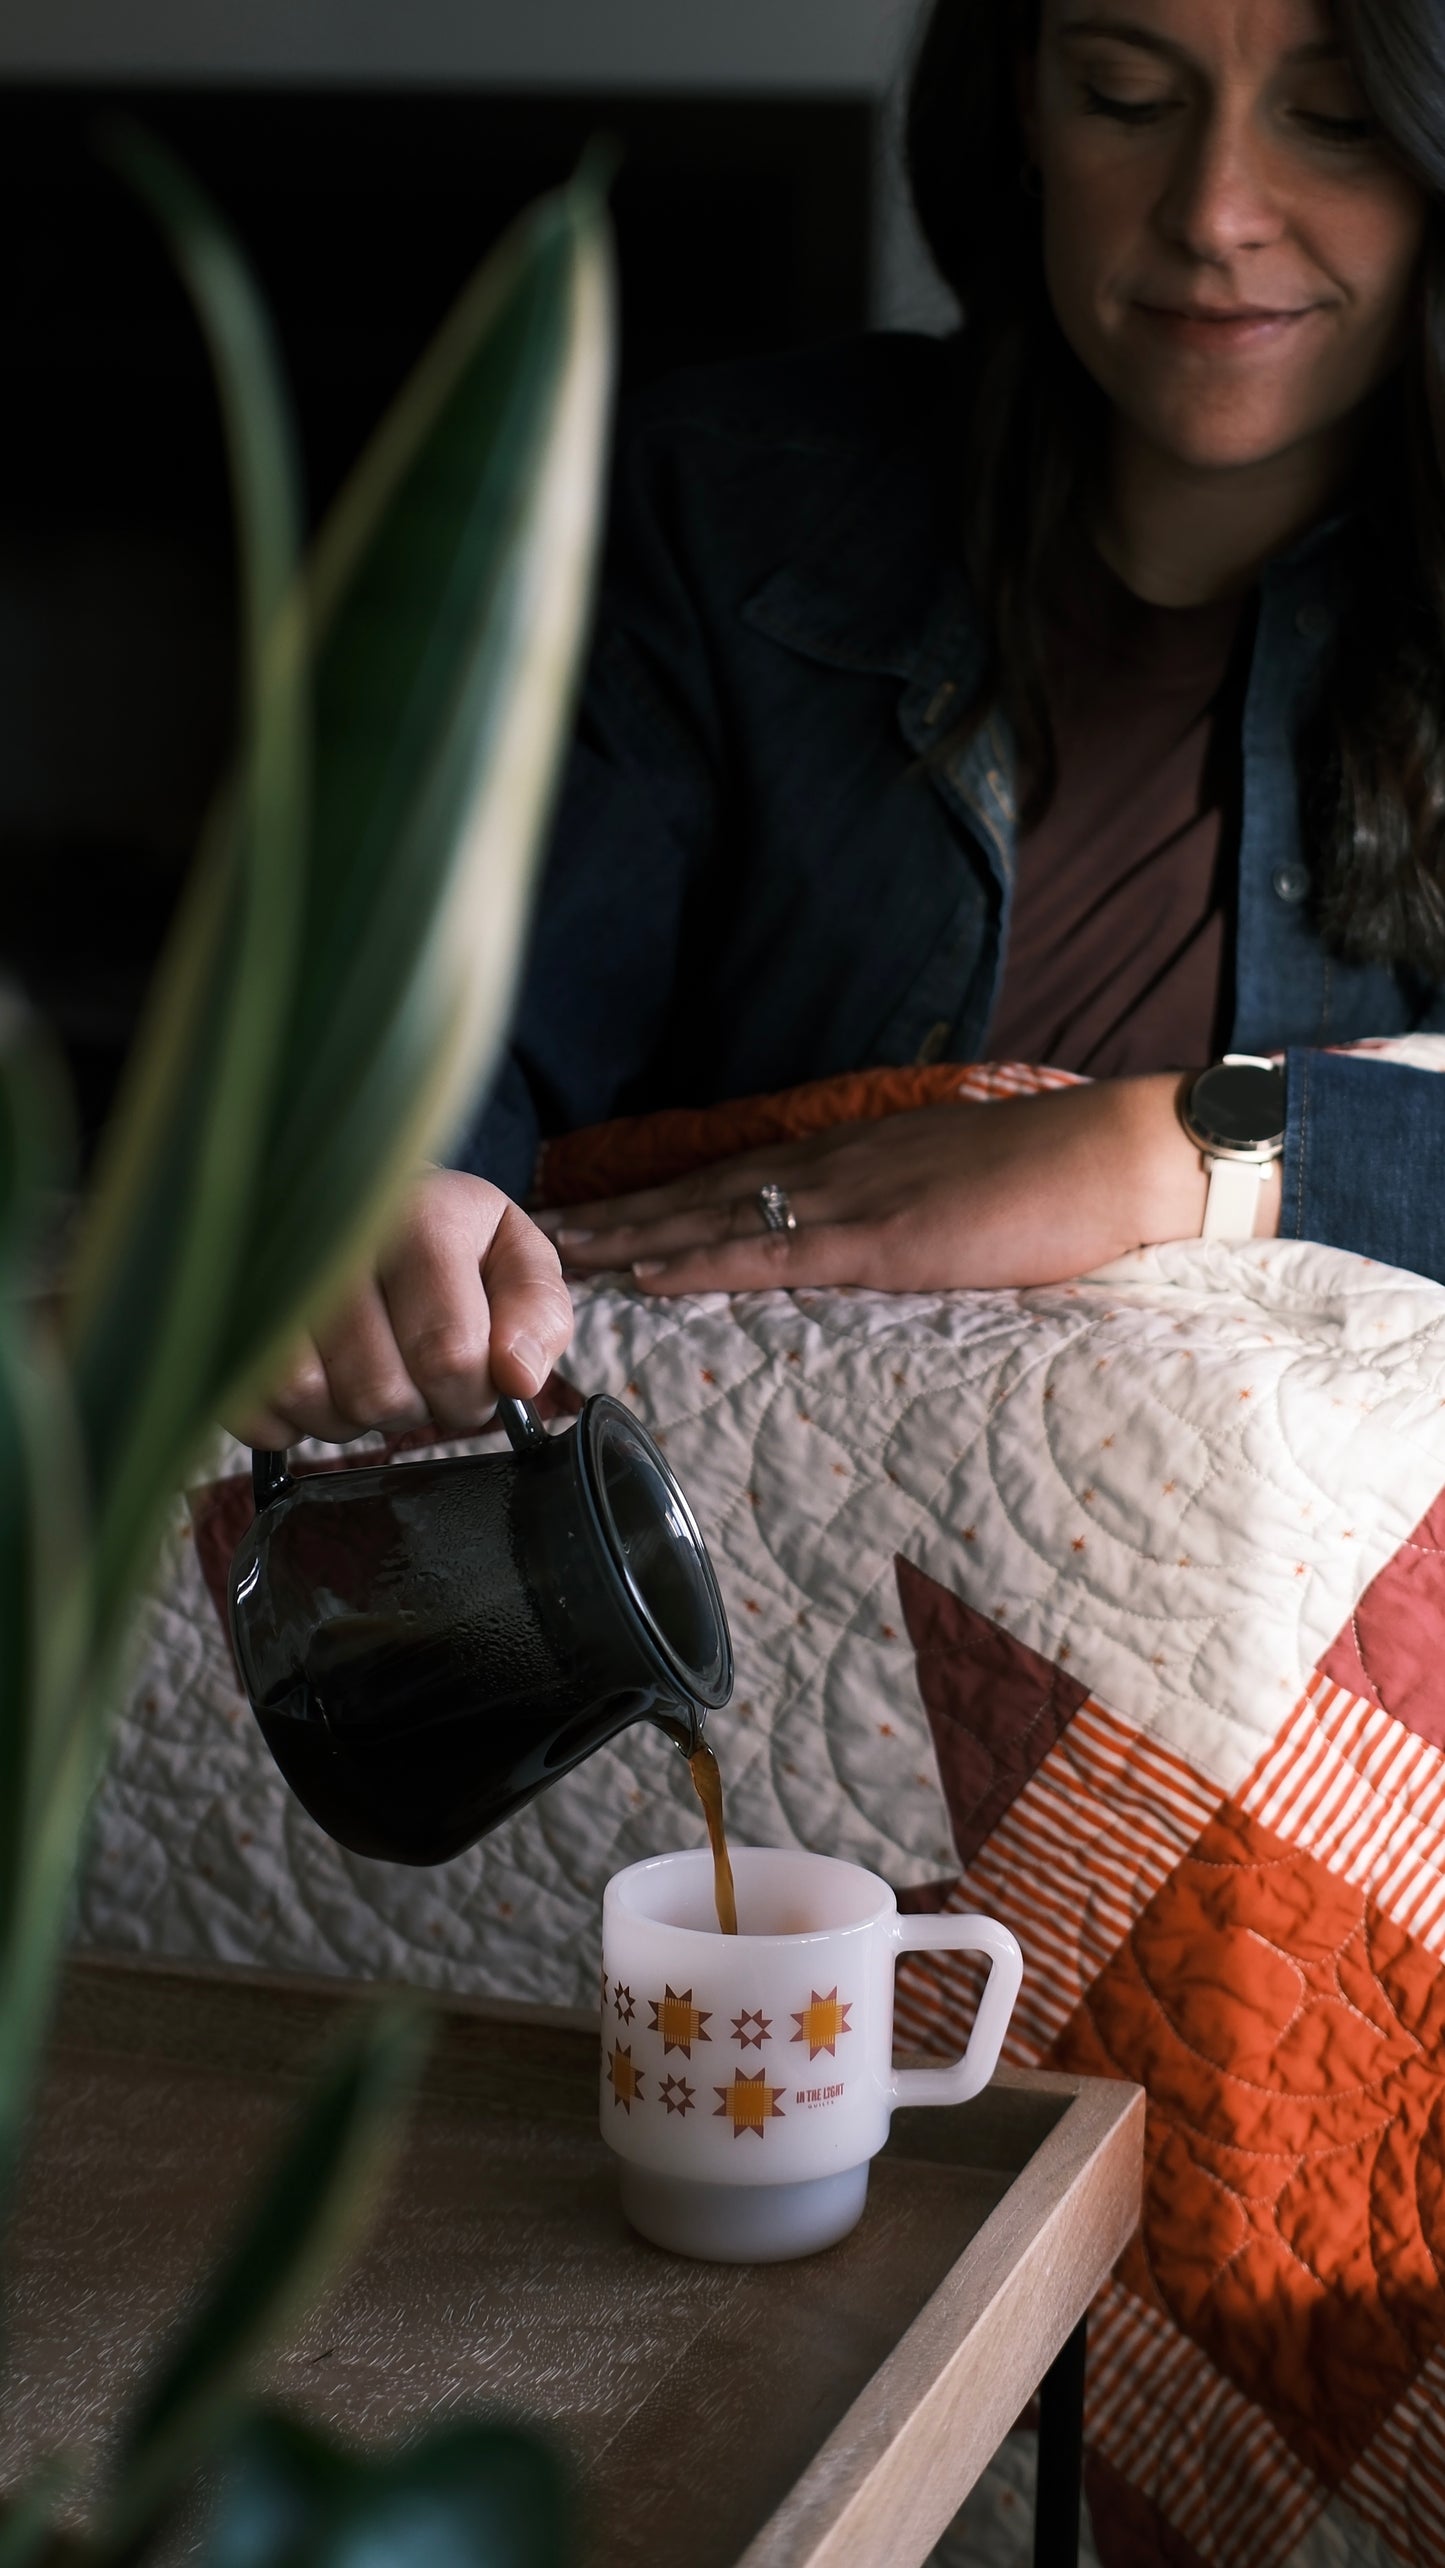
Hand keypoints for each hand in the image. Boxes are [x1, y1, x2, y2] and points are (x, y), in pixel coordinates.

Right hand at [227, 1170, 572, 1447]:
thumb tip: (518, 1379)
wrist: (350, 1188)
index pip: (449, 1355)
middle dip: (413, 1408)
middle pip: (377, 1390)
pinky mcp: (218, 1308)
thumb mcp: (513, 1254)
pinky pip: (253, 1407)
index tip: (472, 1379)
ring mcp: (264, 1268)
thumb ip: (539, 1313)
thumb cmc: (442, 1234)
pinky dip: (291, 1421)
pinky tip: (320, 1381)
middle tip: (418, 1376)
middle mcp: (333, 1234)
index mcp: (420, 1214)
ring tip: (369, 1373)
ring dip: (352, 1416)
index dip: (469, 1395)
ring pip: (310, 1400)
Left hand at [539, 1076, 1270, 1294]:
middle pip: (691, 1192)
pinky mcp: (880, 1238)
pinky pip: (771, 1251)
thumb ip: (901, 1222)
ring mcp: (850, 1199)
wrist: (1120, 1155)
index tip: (583, 1220)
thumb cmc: (1058, 1182)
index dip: (650, 1204)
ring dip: (624, 1240)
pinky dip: (698, 1261)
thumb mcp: (957, 1195)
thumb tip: (864, 1257)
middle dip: (607, 1219)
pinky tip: (643, 1275)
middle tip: (523, 1236)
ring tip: (550, 1257)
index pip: (727, 1182)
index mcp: (850, 1160)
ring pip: (708, 1217)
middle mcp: (830, 1168)